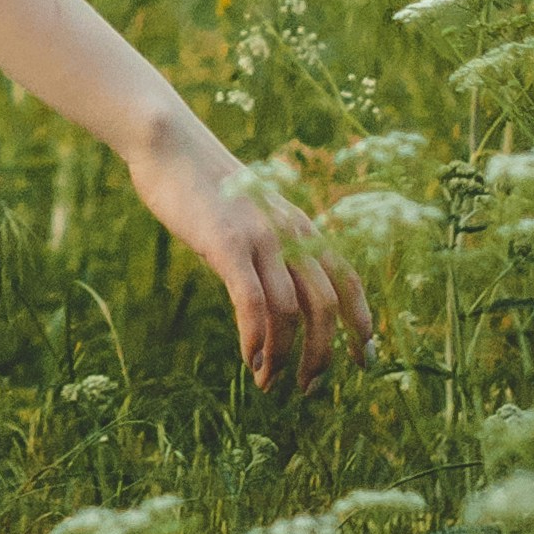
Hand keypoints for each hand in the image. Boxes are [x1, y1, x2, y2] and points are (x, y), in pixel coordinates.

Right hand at [127, 108, 374, 393]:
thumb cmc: (205, 185)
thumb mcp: (252, 216)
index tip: (364, 361)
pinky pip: (253, 303)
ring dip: (283, 356)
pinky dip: (256, 339)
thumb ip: (271, 249)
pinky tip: (250, 360)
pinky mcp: (227, 245)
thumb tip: (278, 297)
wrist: (170, 145)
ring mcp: (260, 238)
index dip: (362, 324)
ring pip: (289, 312)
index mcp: (302, 226)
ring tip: (269, 382)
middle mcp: (291, 233)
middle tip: (309, 388)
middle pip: (325, 306)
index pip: (348, 281)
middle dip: (322, 354)